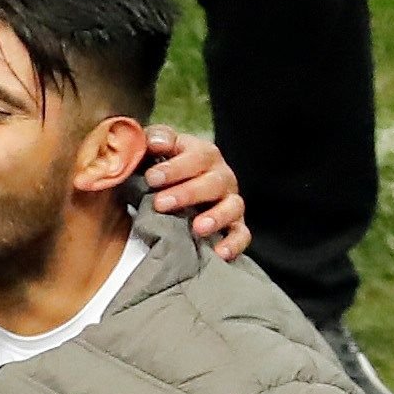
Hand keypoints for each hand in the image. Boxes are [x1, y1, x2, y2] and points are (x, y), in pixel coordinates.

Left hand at [141, 125, 249, 260]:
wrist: (169, 201)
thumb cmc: (159, 174)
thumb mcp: (154, 153)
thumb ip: (154, 141)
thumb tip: (153, 141)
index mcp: (201, 156)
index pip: (197, 155)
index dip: (175, 166)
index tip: (151, 178)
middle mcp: (220, 177)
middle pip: (213, 181)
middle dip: (188, 192)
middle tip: (161, 203)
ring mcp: (229, 202)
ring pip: (232, 206)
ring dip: (216, 216)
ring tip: (197, 227)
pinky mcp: (234, 227)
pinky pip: (241, 235)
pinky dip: (233, 243)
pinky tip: (220, 253)